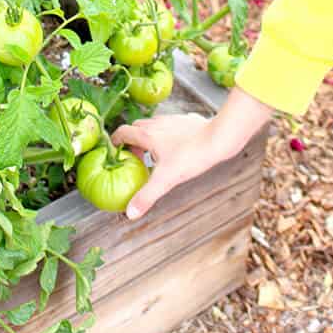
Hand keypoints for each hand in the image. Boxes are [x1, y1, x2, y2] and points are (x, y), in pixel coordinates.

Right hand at [112, 85, 271, 219]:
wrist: (218, 138)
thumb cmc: (191, 156)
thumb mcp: (166, 180)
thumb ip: (146, 196)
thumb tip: (130, 212)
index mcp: (147, 135)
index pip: (122, 132)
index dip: (115, 142)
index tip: (114, 152)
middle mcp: (157, 123)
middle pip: (136, 127)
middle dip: (132, 141)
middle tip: (135, 158)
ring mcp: (172, 120)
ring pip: (153, 125)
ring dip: (149, 137)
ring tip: (154, 155)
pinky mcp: (186, 120)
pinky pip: (170, 125)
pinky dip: (166, 134)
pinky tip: (175, 148)